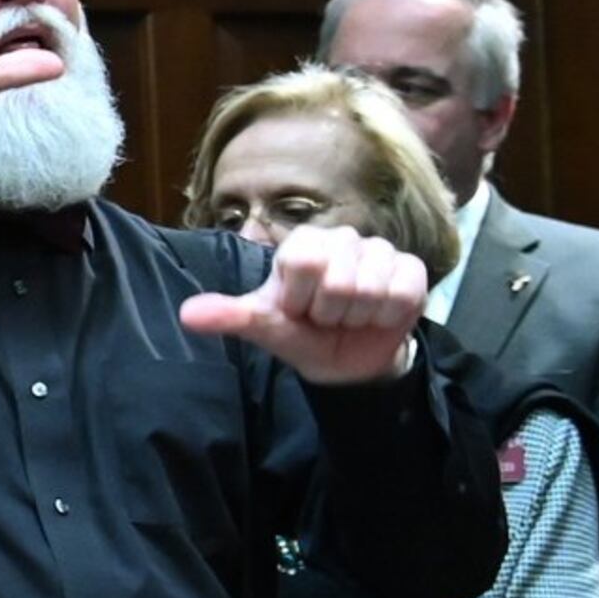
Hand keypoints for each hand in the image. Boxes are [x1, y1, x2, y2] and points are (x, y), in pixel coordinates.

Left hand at [175, 222, 425, 387]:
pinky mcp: (411, 270)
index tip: (297, 308)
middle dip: (330, 312)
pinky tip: (378, 317)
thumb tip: (187, 315)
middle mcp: (342, 239)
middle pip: (338, 278)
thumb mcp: (265, 328)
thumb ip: (231, 317)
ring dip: (357, 316)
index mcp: (302, 245)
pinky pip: (402, 294)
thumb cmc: (301, 334)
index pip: (303, 261)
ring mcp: (379, 251)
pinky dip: (387, 317)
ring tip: (349, 317)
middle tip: (326, 316)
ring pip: (372, 288)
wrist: (347, 358)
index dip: (300, 298)